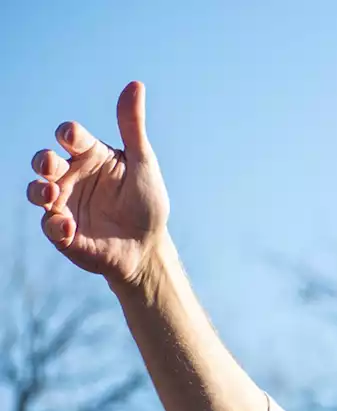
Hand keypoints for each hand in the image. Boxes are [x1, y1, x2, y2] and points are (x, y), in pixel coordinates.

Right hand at [26, 81, 170, 287]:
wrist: (147, 247)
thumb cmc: (147, 202)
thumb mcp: (143, 163)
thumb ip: (133, 127)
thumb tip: (136, 84)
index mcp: (90, 156)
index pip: (71, 136)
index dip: (68, 134)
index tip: (72, 138)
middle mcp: (72, 177)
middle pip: (44, 161)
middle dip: (43, 161)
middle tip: (52, 166)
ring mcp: (65, 204)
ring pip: (37, 191)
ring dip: (39, 191)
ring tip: (52, 194)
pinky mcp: (62, 232)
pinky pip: (49, 226)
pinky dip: (55, 225)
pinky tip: (69, 227)